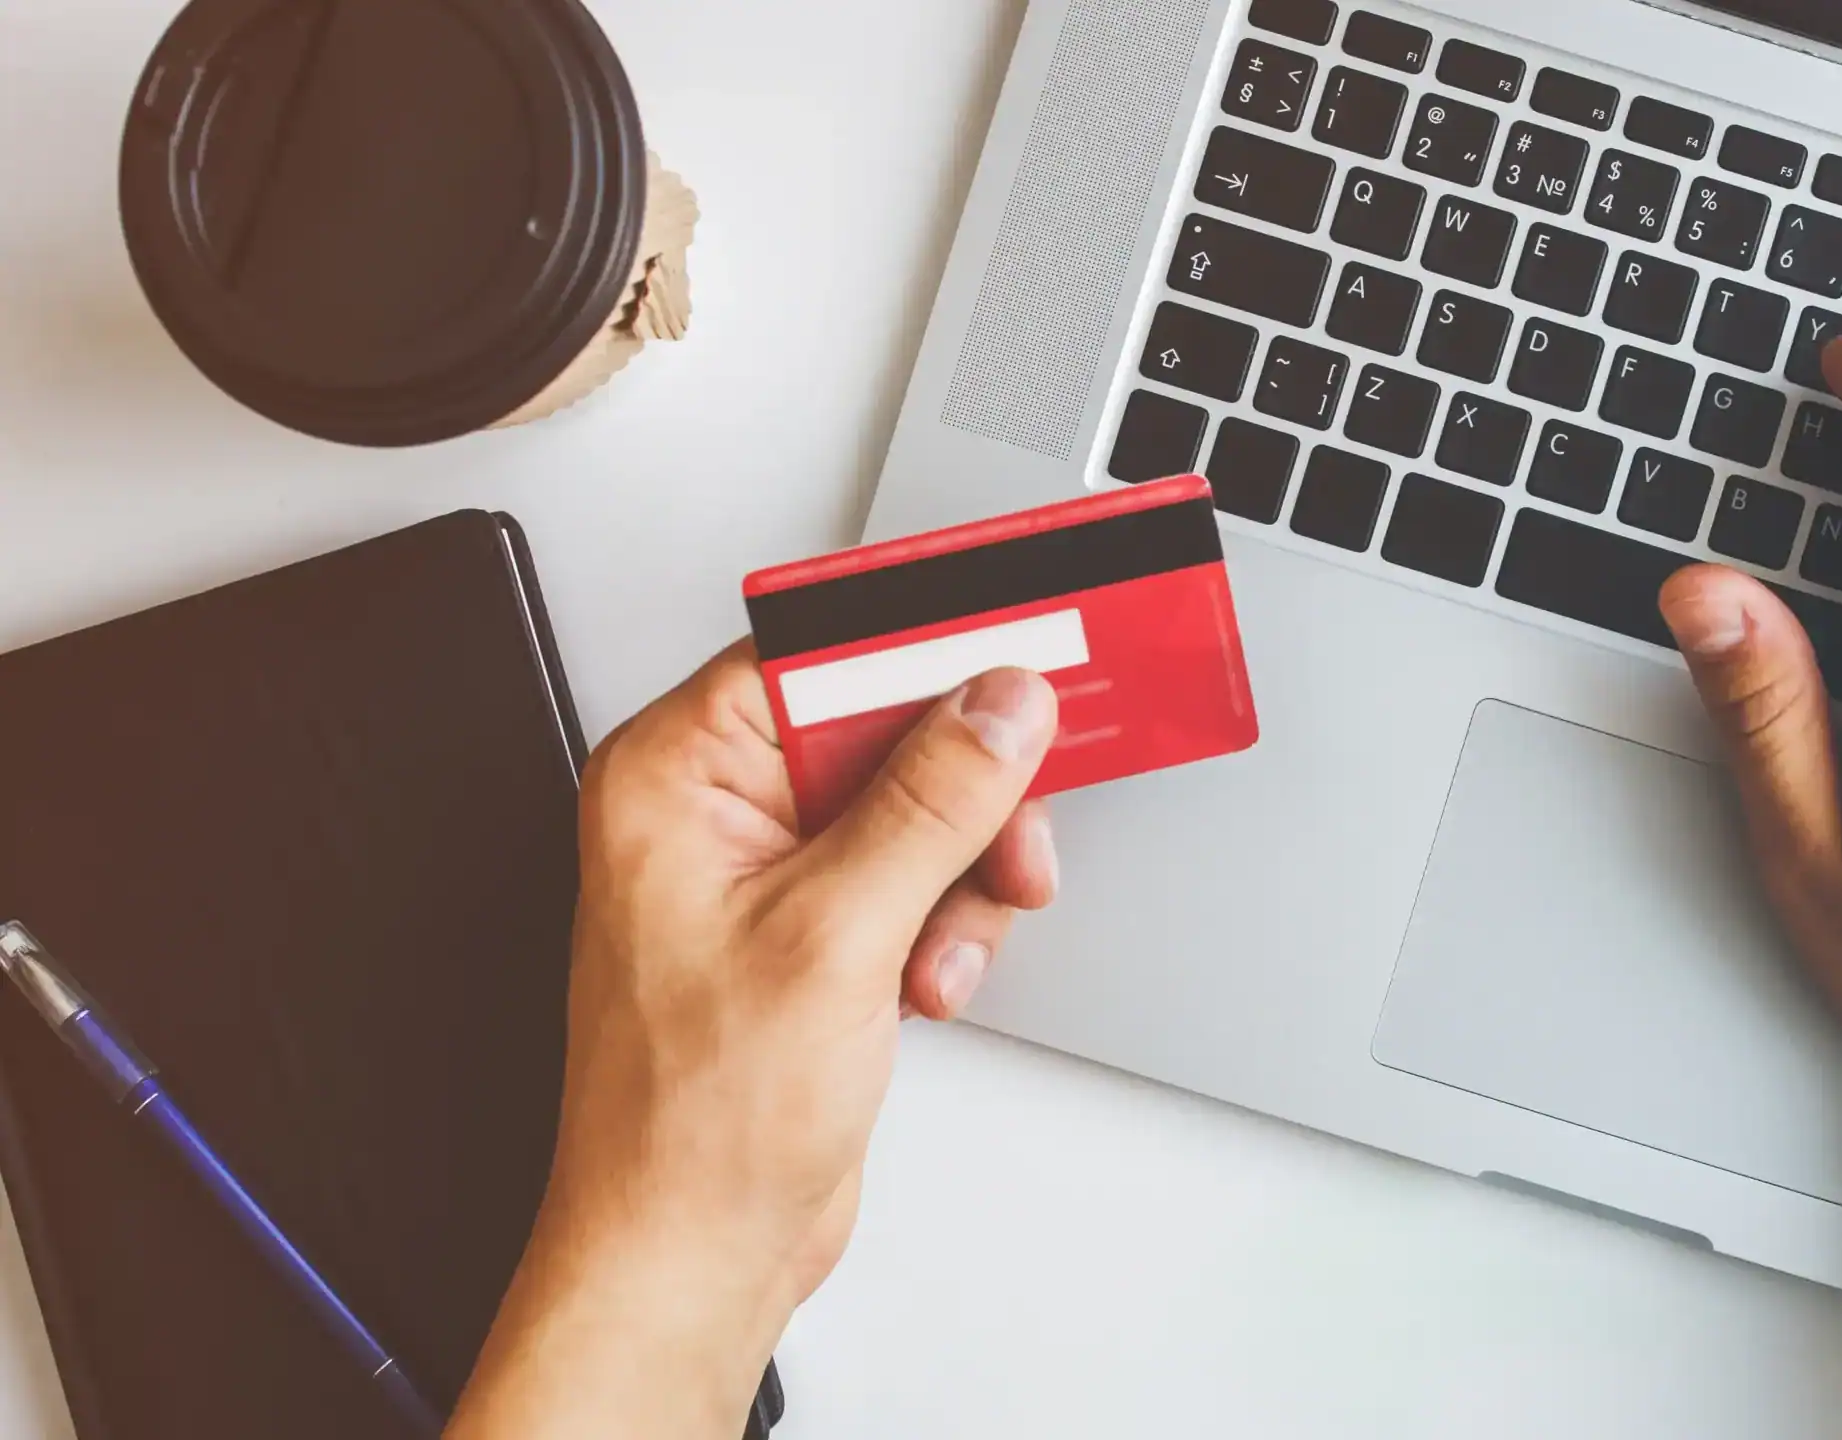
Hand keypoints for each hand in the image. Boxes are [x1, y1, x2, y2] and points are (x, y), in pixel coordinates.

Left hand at [446, 645, 1059, 1439]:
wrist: (693, 1252)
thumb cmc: (692, 1122)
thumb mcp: (834, 936)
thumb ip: (930, 803)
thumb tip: (998, 705)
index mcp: (675, 777)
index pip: (817, 654)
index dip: (924, 653)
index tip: (1017, 653)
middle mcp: (713, 812)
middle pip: (883, 730)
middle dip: (961, 797)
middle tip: (1008, 840)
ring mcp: (766, 874)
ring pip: (916, 809)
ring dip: (958, 878)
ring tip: (941, 950)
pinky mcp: (812, 931)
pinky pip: (911, 878)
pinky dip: (942, 924)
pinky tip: (925, 983)